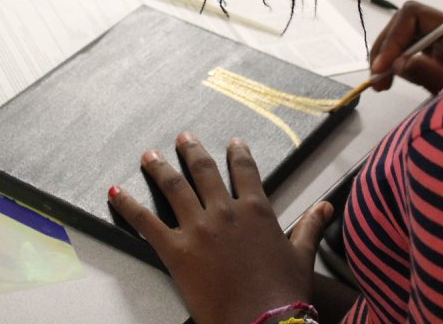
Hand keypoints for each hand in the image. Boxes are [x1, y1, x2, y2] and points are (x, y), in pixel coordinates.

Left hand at [108, 133, 332, 323]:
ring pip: (173, 186)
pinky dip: (128, 205)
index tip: (233, 143)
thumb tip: (326, 207)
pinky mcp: (176, 249)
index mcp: (256, 210)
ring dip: (158, 169)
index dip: (238, 154)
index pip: (245, 171)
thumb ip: (310, 227)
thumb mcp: (301, 256)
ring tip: (149, 156)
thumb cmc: (284, 293)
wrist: (263, 322)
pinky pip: (146, 221)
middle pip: (204, 170)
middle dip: (191, 151)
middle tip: (183, 137)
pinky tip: (116, 193)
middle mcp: (225, 211)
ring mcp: (198, 228)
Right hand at [368, 0, 442, 93]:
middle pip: (407, 22)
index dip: (392, 38)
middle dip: (386, 47)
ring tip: (381, 83)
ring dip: (389, 55)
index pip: (414, 15)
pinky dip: (398, 61)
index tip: (380, 68)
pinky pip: (415, 48)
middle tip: (376, 78)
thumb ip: (428, 74)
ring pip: (408, 34)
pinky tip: (392, 80)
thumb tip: (396, 63)